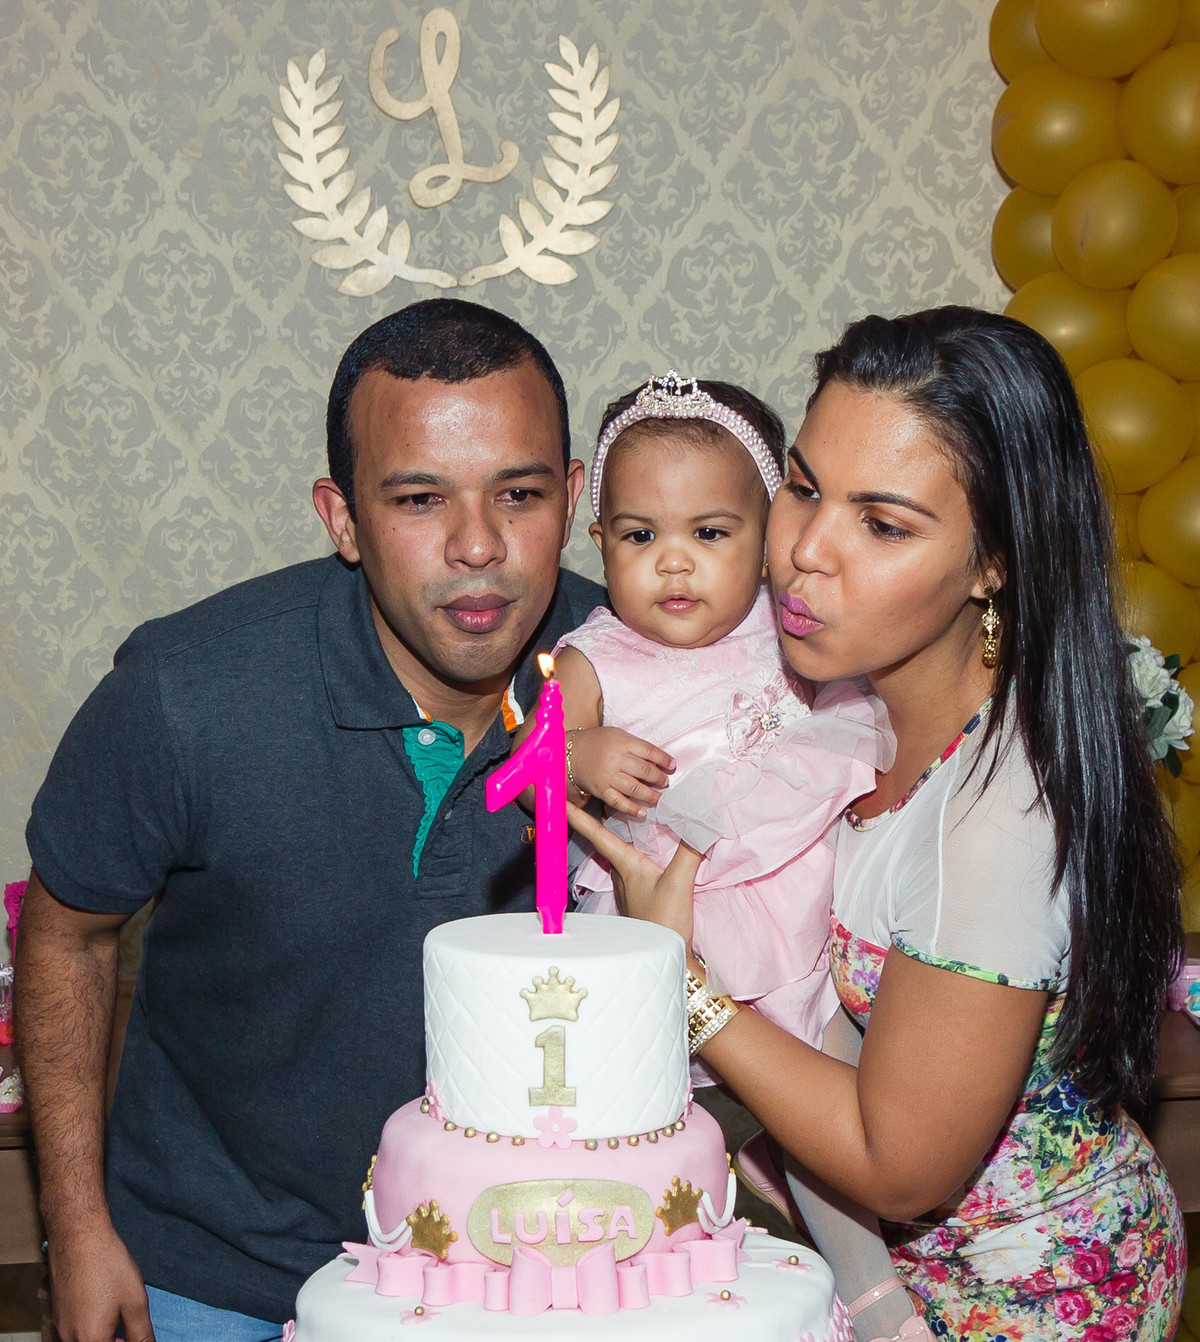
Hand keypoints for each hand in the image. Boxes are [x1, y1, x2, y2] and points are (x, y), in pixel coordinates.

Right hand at [47, 1222, 154, 1341]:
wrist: (78, 1238)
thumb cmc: (107, 1266)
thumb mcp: (135, 1302)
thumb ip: (141, 1333)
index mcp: (90, 1340)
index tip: (134, 1335)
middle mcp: (69, 1338)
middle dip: (114, 1340)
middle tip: (128, 1326)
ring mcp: (60, 1326)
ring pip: (84, 1339)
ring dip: (101, 1333)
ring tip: (116, 1312)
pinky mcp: (57, 1313)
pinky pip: (74, 1329)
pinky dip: (89, 1325)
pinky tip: (101, 1303)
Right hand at [567, 727, 674, 817]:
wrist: (570, 754)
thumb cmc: (598, 743)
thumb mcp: (618, 736)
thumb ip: (636, 746)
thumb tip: (657, 761)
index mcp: (623, 742)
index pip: (650, 751)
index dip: (664, 759)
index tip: (672, 765)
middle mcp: (617, 760)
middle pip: (645, 771)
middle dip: (659, 778)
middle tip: (665, 782)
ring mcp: (609, 776)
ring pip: (635, 788)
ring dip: (651, 794)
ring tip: (659, 797)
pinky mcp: (602, 790)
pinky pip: (619, 802)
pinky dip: (632, 809)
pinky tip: (643, 812)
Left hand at [567, 802, 700, 944]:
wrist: (668, 960)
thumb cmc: (664, 923)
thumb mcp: (679, 884)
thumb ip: (689, 850)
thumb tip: (700, 820)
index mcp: (626, 866)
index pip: (597, 835)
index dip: (579, 817)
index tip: (559, 802)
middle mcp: (623, 875)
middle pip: (604, 842)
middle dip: (597, 821)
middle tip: (593, 799)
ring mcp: (630, 889)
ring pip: (618, 855)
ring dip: (616, 836)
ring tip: (619, 816)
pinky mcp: (641, 898)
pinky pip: (631, 867)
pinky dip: (634, 852)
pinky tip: (647, 851)